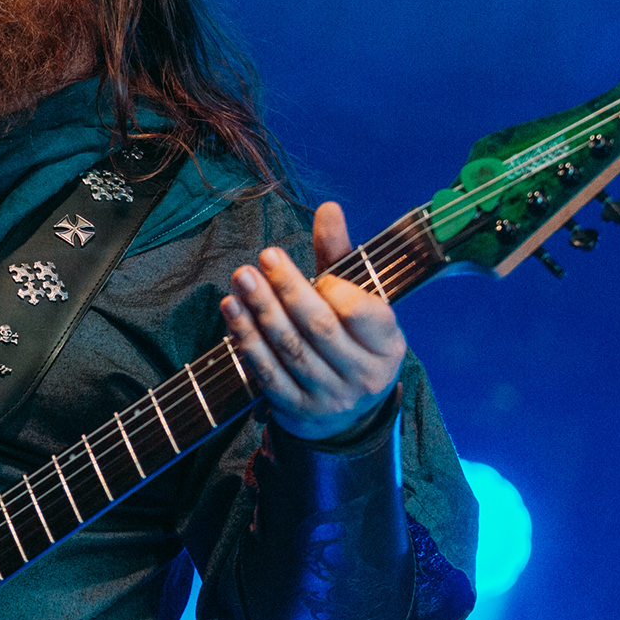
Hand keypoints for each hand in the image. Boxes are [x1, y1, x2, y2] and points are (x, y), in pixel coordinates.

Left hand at [219, 202, 405, 441]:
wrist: (346, 412)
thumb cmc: (350, 338)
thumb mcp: (356, 299)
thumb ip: (340, 254)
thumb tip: (328, 207)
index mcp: (387, 344)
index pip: (362, 314)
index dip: (336, 291)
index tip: (318, 273)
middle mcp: (363, 374)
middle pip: (319, 327)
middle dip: (288, 290)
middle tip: (263, 258)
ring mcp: (330, 396)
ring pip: (290, 349)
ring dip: (260, 311)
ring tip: (241, 279)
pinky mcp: (297, 410)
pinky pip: (268, 373)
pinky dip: (247, 341)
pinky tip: (232, 312)